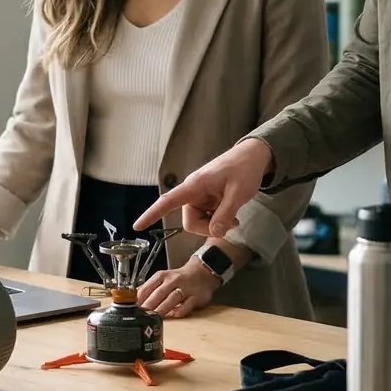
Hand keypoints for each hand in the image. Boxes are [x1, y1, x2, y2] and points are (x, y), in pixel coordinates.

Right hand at [134, 139, 272, 239]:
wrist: (253, 157)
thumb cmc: (244, 169)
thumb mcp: (238, 193)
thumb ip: (225, 214)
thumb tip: (215, 233)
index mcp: (194, 185)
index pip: (168, 201)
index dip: (151, 214)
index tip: (137, 226)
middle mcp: (193, 192)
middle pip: (190, 221)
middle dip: (208, 228)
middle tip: (232, 225)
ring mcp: (200, 196)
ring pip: (199, 221)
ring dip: (215, 225)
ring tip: (234, 218)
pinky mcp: (207, 199)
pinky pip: (207, 217)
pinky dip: (218, 220)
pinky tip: (232, 215)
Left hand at [138, 259, 219, 317]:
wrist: (202, 272)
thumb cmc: (179, 278)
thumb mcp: (163, 278)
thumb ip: (151, 289)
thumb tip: (135, 301)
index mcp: (162, 276)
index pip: (147, 287)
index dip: (139, 299)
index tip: (132, 308)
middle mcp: (173, 281)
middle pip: (158, 293)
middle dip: (149, 305)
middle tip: (141, 315)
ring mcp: (185, 289)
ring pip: (171, 299)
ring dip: (161, 309)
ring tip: (153, 318)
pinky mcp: (196, 297)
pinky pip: (185, 307)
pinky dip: (177, 312)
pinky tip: (170, 317)